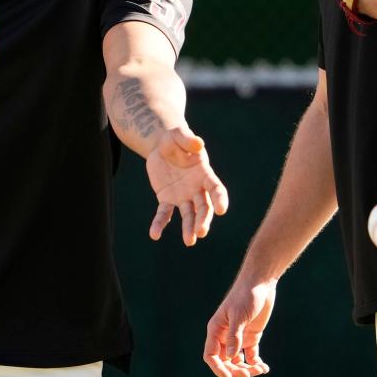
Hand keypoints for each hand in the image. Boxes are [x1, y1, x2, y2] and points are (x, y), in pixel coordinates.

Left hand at [145, 126, 228, 245]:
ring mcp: (183, 196)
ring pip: (188, 215)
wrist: (160, 146)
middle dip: (203, 219)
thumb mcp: (178, 135)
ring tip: (189, 241)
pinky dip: (159, 224)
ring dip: (189, 228)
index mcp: (204, 174)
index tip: (222, 210)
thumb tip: (198, 143)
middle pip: (204, 207)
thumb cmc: (174, 139)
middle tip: (201, 232)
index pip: (216, 189)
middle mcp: (197, 188)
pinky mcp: (167, 199)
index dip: (220, 199)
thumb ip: (187, 139)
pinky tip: (154, 234)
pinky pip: (164, 214)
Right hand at [204, 278, 275, 376]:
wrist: (260, 283)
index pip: (211, 356)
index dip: (218, 369)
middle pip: (225, 362)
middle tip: (250, 374)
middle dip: (236, 371)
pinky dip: (256, 364)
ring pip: (238, 361)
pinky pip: (251, 356)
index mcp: (216, 330)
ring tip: (261, 370)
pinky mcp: (251, 336)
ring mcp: (238, 337)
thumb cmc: (246, 295)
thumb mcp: (239, 315)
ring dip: (247, 369)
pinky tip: (264, 367)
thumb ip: (235, 336)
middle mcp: (225, 336)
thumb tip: (232, 358)